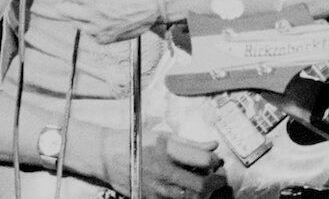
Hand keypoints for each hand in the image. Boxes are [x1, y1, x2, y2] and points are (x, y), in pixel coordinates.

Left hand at [38, 0, 159, 43]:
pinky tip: (104, 17)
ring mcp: (95, 28)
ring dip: (78, 15)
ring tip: (92, 6)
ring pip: (75, 23)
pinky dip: (94, 26)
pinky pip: (90, 34)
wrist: (156, 0)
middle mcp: (86, 13)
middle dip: (66, 2)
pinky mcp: (104, 38)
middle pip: (62, 10)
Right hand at [104, 127, 224, 198]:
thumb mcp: (166, 136)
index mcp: (170, 153)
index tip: (216, 160)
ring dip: (202, 193)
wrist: (109, 156)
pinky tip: (187, 192)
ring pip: (189, 198)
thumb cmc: (139, 142)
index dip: (215, 161)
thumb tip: (214, 145)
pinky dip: (186, 198)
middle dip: (215, 182)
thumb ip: (192, 144)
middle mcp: (164, 174)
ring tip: (204, 185)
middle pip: (201, 186)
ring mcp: (156, 190)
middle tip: (219, 177)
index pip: (204, 161)